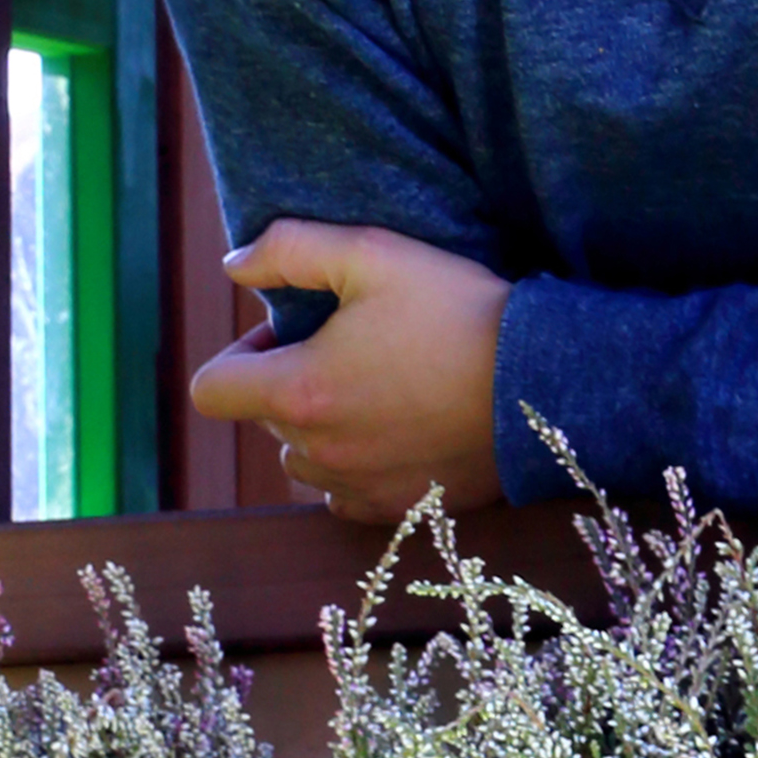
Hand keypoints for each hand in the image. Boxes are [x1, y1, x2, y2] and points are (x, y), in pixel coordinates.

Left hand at [192, 221, 508, 521]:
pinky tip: (396, 429)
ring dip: (318, 427)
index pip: (212, 390)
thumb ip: (291, 249)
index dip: (238, 355)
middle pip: (264, 419)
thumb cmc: (458, 311)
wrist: (544, 383)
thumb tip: (233, 264)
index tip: (284, 334)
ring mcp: (358, 487)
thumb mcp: (376, 253)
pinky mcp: (398, 509)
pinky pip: (344, 496)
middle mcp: (319, 451)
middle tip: (348, 345)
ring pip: (302, 460)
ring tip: (374, 388)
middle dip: (289, 380)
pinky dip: (353, 467)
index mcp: (301, 391)